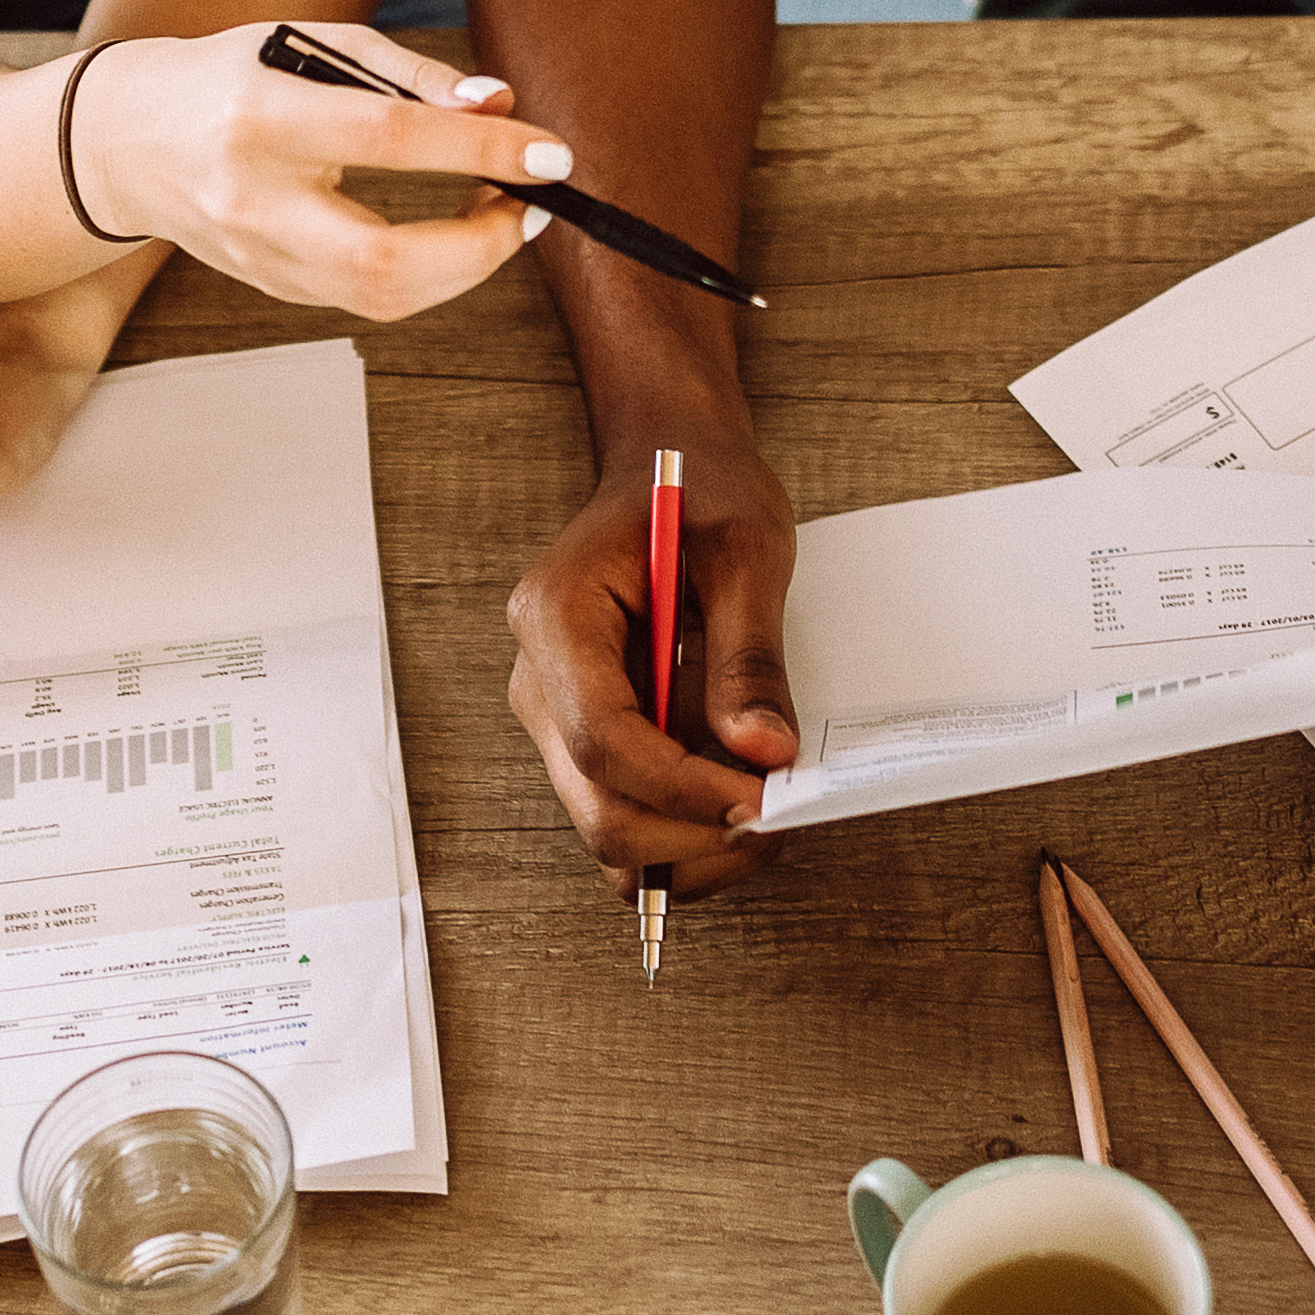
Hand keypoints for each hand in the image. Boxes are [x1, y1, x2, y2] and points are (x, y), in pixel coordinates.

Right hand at [65, 27, 562, 321]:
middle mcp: (253, 201)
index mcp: (261, 118)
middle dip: (481, 246)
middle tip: (531, 205)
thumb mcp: (312, 44)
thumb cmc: (232, 77)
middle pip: (383, 260)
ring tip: (500, 213)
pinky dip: (428, 274)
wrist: (124, 143)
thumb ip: (410, 76)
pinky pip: (367, 299)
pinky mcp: (269, 288)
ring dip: (465, 267)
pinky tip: (452, 237)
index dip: (482, 149)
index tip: (550, 152)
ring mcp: (256, 258)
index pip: (389, 140)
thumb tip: (500, 106)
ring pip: (381, 298)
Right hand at [501, 431, 796, 894]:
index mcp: (557, 616)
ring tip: (768, 814)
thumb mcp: (745, 549)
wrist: (670, 466)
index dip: (681, 785)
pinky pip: (624, 816)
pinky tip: (737, 800)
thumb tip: (763, 753)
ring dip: (690, 848)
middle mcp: (538, 678)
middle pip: (596, 805)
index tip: (760, 798)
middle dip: (690, 834)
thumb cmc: (702, 489)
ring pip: (607, 830)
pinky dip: (683, 835)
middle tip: (777, 817)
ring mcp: (557, 716)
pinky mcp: (587, 739)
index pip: (601, 738)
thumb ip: (748, 653)